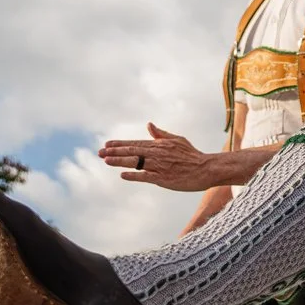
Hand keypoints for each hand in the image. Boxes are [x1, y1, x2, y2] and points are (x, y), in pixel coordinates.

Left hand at [98, 124, 219, 191]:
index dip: (120, 144)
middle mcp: (157, 154)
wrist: (206, 169)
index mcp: (159, 144)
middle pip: (132, 151)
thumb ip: (161, 134)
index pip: (135, 143)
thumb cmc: (192, 155)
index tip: (107, 145)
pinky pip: (145, 176)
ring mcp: (159, 166)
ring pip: (135, 162)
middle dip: (114, 152)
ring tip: (106, 160)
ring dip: (119, 161)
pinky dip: (133, 175)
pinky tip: (123, 175)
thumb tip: (149, 125)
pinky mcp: (163, 179)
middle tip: (99, 152)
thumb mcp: (177, 140)